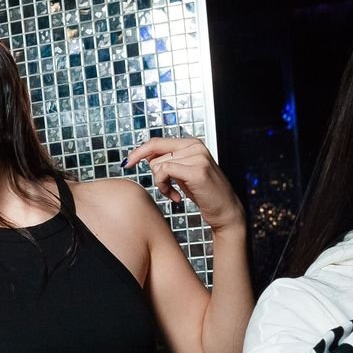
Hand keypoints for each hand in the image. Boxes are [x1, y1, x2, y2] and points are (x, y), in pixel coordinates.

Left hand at [123, 138, 243, 233]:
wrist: (225, 210)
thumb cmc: (203, 193)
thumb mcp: (183, 173)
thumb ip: (168, 161)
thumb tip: (144, 155)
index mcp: (192, 143)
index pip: (156, 142)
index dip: (139, 152)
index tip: (127, 163)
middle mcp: (195, 146)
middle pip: (154, 157)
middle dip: (156, 176)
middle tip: (168, 190)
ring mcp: (197, 156)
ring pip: (158, 166)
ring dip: (161, 185)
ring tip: (174, 194)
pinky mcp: (197, 170)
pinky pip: (165, 172)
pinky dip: (164, 188)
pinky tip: (175, 198)